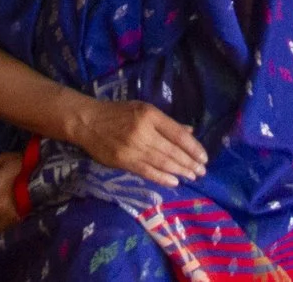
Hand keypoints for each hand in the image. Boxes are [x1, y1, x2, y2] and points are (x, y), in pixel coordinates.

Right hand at [66, 98, 206, 187]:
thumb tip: (190, 133)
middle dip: (190, 162)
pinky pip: (147, 172)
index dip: (193, 147)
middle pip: (172, 150)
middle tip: (202, 171)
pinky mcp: (124, 161)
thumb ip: (167, 123)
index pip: (178, 134)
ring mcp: (133, 148)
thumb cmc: (118, 113)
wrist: (88, 121)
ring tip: (193, 176)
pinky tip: (174, 182)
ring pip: (163, 162)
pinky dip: (162, 178)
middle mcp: (143, 131)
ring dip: (180, 171)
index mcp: (150, 115)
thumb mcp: (143, 109)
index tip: (204, 157)